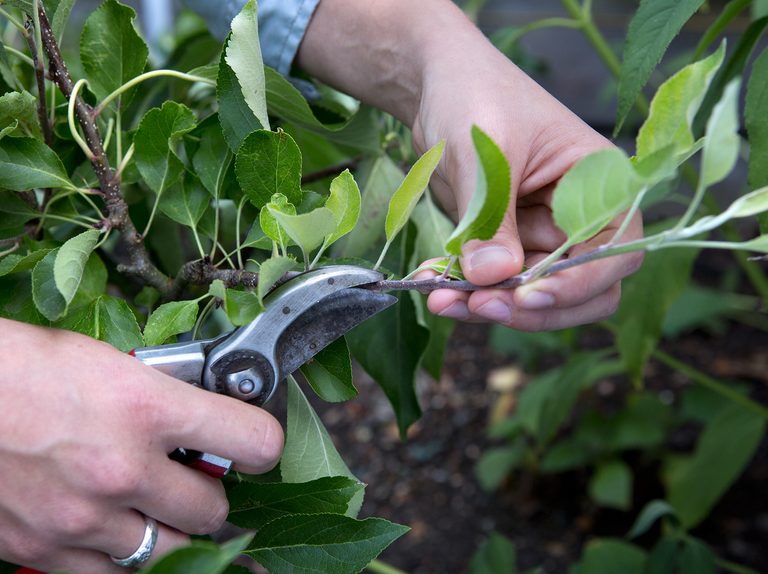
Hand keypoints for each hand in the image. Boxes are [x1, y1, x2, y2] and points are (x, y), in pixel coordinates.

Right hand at [0, 319, 282, 572]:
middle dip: (211, 494)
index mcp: (147, 408)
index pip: (254, 441)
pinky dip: (123, 560)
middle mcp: (124, 469)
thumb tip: (201, 415)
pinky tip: (116, 534)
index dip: (262, 444)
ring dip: (174, 532)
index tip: (255, 445)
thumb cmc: (22, 368)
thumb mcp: (108, 362)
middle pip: (214, 509)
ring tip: (156, 508)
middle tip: (194, 478)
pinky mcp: (45, 550)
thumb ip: (163, 394)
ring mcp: (85, 518)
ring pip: (172, 552)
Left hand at [411, 28, 642, 330]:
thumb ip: (492, 216)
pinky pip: (493, 285)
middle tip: (475, 306)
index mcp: (599, 184)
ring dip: (487, 304)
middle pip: (577, 290)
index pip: (613, 252)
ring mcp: (541, 237)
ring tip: (438, 297)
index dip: (577, 283)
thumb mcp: (487, 151)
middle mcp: (578, 218)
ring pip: (530, 296)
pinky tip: (430, 282)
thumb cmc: (476, 96)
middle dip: (527, 306)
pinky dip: (464, 291)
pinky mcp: (505, 247)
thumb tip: (493, 277)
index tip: (527, 295)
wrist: (437, 87)